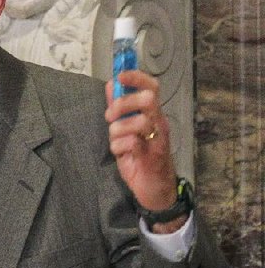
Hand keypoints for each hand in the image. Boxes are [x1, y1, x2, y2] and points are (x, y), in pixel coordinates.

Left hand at [104, 71, 178, 214]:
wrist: (156, 191)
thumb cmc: (141, 158)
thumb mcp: (126, 130)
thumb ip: (119, 108)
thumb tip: (111, 85)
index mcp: (153, 115)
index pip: (152, 88)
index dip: (137, 78)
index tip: (119, 76)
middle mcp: (158, 124)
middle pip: (147, 99)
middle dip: (123, 103)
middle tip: (110, 116)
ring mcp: (157, 140)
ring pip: (139, 121)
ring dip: (118, 129)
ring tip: (115, 139)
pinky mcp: (152, 157)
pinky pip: (133, 143)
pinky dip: (119, 146)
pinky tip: (120, 152)